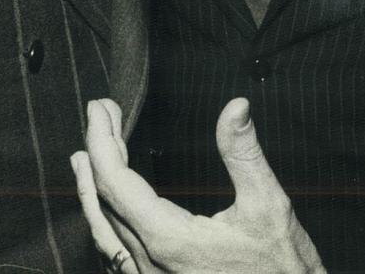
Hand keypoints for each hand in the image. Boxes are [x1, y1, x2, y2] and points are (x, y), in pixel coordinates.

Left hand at [72, 98, 324, 273]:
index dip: (101, 139)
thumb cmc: (282, 270)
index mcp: (168, 239)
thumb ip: (244, 154)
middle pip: (103, 203)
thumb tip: (235, 107)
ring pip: (103, 233)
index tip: (100, 107)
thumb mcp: (268, 206)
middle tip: (98, 116)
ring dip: (90, 191)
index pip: (115, 182)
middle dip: (96, 154)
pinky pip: (115, 255)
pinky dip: (104, 222)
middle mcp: (148, 264)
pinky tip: (107, 212)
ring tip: (82, 160)